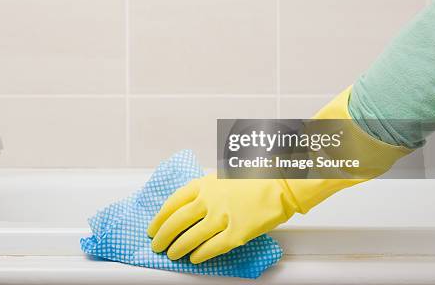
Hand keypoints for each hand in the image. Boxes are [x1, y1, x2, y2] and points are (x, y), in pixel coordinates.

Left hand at [147, 174, 298, 263]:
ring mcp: (222, 217)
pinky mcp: (237, 232)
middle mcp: (209, 200)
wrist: (280, 181)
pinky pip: (212, 247)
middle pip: (177, 222)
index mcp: (204, 184)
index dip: (159, 218)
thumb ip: (205, 190)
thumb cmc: (254, 176)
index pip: (173, 203)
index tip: (153, 227)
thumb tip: (189, 207)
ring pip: (191, 237)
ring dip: (178, 247)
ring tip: (172, 254)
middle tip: (157, 244)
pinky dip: (200, 254)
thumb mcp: (222, 176)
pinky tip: (194, 258)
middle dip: (163, 236)